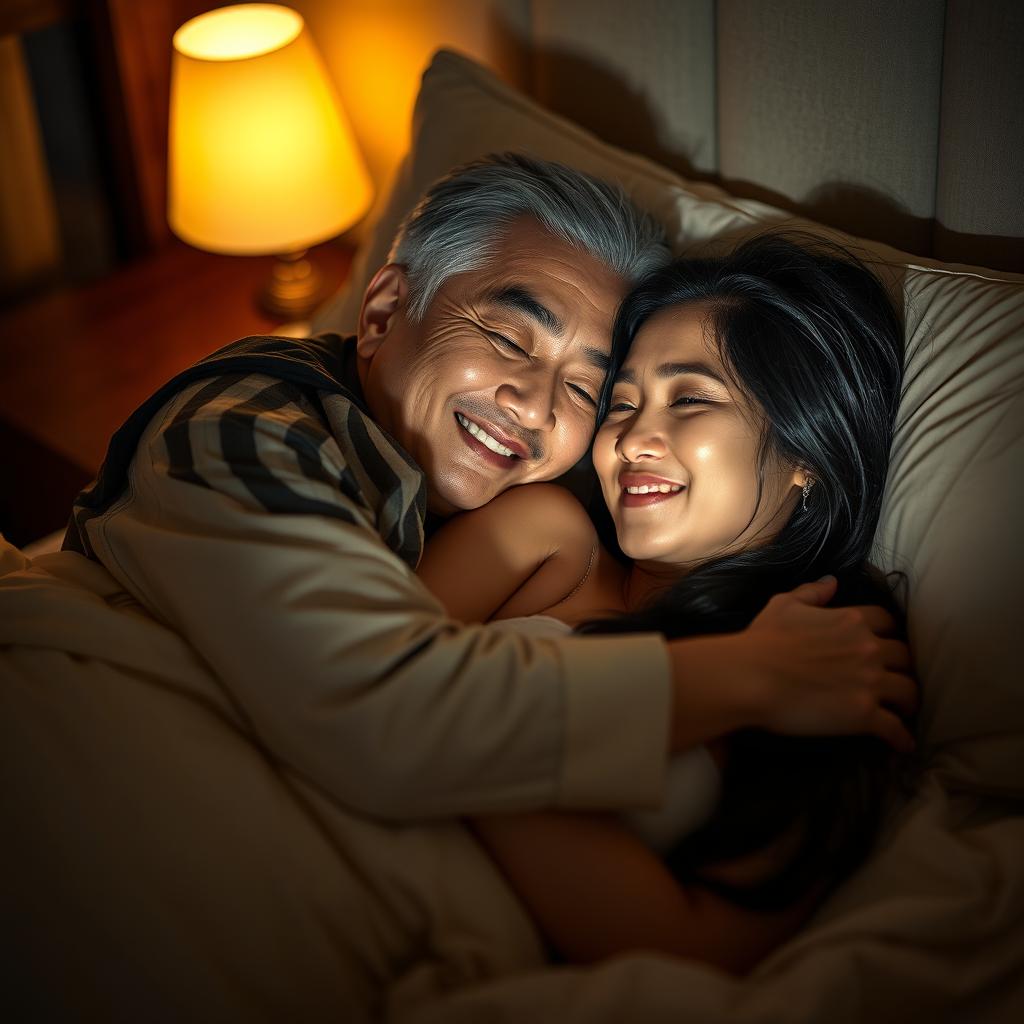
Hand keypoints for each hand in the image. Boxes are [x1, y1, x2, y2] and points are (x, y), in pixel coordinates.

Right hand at [665, 577, 916, 753]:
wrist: (752, 677)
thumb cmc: (763, 640)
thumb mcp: (784, 605)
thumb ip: (812, 592)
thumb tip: (832, 582)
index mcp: (852, 621)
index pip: (888, 621)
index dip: (888, 633)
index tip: (884, 643)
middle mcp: (869, 649)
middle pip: (905, 656)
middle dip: (902, 666)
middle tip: (894, 676)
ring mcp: (869, 683)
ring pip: (909, 690)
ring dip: (909, 700)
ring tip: (904, 709)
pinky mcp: (864, 715)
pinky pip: (895, 728)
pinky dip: (902, 738)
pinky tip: (903, 744)